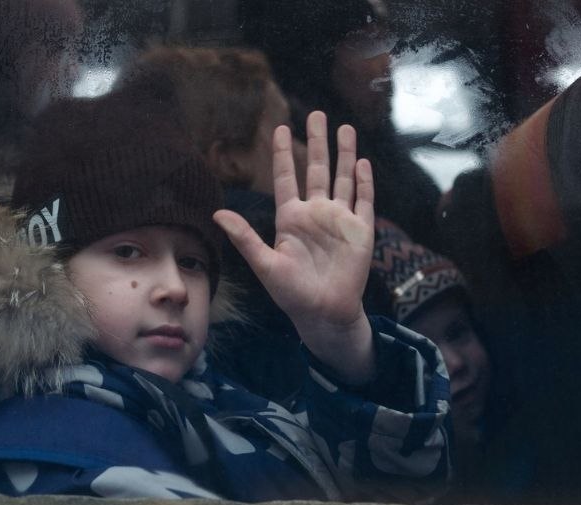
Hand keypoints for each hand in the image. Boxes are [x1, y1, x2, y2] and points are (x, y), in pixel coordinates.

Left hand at [213, 111, 376, 384]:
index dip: (284, 153)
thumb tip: (217, 213)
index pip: (286, 177)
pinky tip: (363, 162)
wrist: (324, 313)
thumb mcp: (264, 264)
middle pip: (317, 170)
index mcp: (291, 218)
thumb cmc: (291, 293)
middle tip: (317, 114)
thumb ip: (244, 237)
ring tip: (345, 127)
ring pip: (343, 178)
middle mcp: (315, 214)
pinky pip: (363, 200)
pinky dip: (364, 181)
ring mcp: (339, 220)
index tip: (281, 128)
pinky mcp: (360, 231)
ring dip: (345, 154)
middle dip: (317, 142)